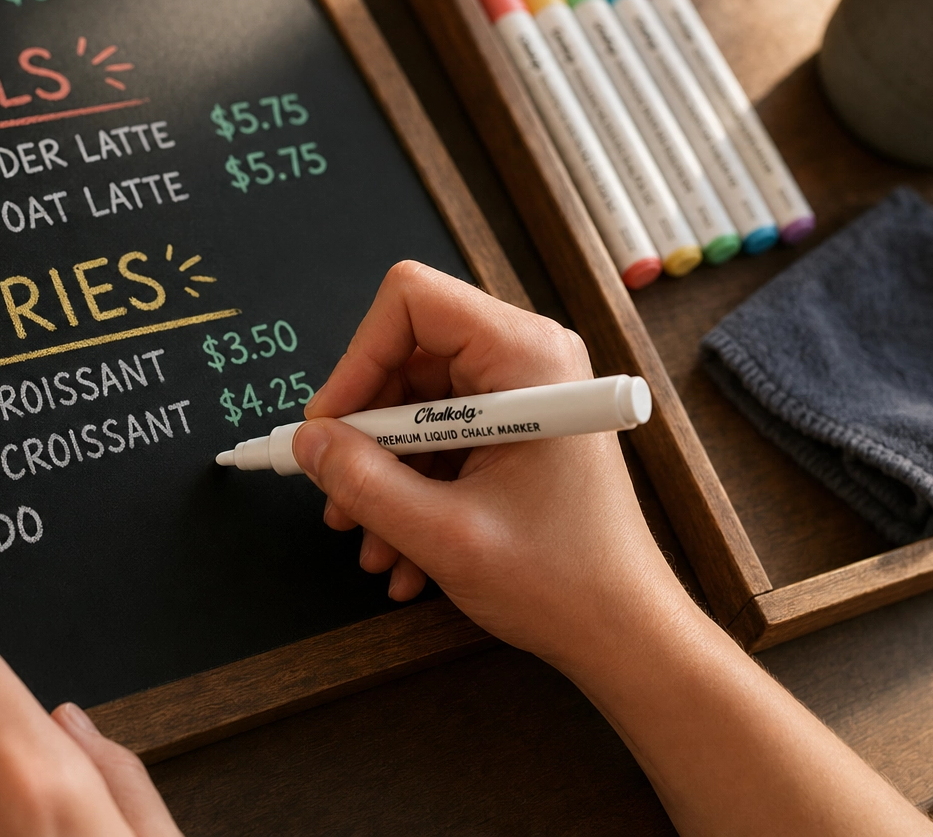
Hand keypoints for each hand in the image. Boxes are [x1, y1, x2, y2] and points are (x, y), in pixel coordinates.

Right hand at [292, 261, 689, 672]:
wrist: (624, 632)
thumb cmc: (564, 581)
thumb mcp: (444, 535)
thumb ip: (364, 482)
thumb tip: (308, 443)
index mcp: (526, 357)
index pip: (411, 301)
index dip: (357, 359)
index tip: (330, 429)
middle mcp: (528, 360)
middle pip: (407, 359)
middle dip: (366, 437)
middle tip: (339, 500)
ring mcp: (523, 395)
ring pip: (416, 407)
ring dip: (384, 477)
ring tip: (376, 548)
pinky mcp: (517, 429)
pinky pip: (440, 439)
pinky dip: (412, 491)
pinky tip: (404, 554)